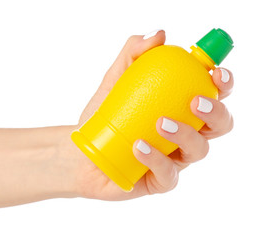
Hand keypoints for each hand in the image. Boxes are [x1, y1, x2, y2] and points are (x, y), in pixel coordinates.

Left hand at [60, 30, 233, 199]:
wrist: (81, 150)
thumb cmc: (104, 114)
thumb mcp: (115, 79)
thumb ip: (134, 54)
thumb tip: (159, 35)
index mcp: (181, 107)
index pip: (214, 94)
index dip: (223, 84)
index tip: (216, 73)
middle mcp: (185, 133)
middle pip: (219, 125)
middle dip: (216, 112)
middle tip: (195, 101)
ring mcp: (175, 158)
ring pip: (199, 150)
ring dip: (186, 135)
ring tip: (160, 122)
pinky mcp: (160, 180)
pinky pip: (168, 174)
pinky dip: (157, 159)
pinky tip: (139, 146)